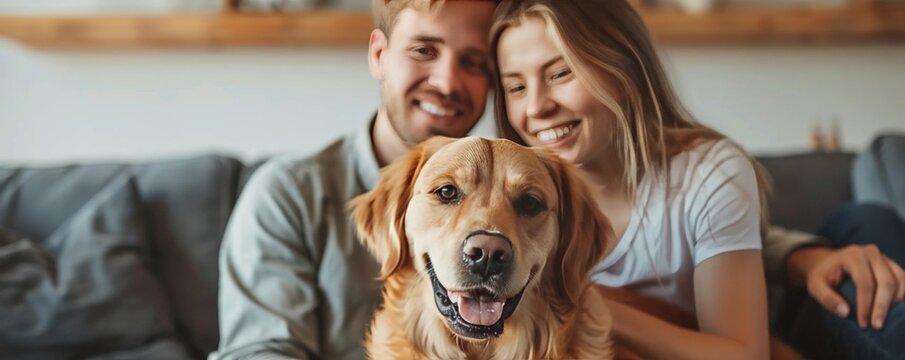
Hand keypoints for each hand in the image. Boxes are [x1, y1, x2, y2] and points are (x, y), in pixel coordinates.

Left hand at [787, 245, 904, 329]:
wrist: (829, 263)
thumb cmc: (822, 276)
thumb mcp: (815, 286)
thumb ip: (826, 298)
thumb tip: (845, 312)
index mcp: (852, 255)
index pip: (865, 282)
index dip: (866, 305)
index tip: (863, 323)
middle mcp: (871, 253)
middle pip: (886, 282)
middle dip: (882, 306)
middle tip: (877, 326)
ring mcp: (884, 257)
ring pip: (899, 281)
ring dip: (895, 303)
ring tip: (882, 319)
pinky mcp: (892, 265)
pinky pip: (903, 281)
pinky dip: (901, 296)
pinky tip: (892, 309)